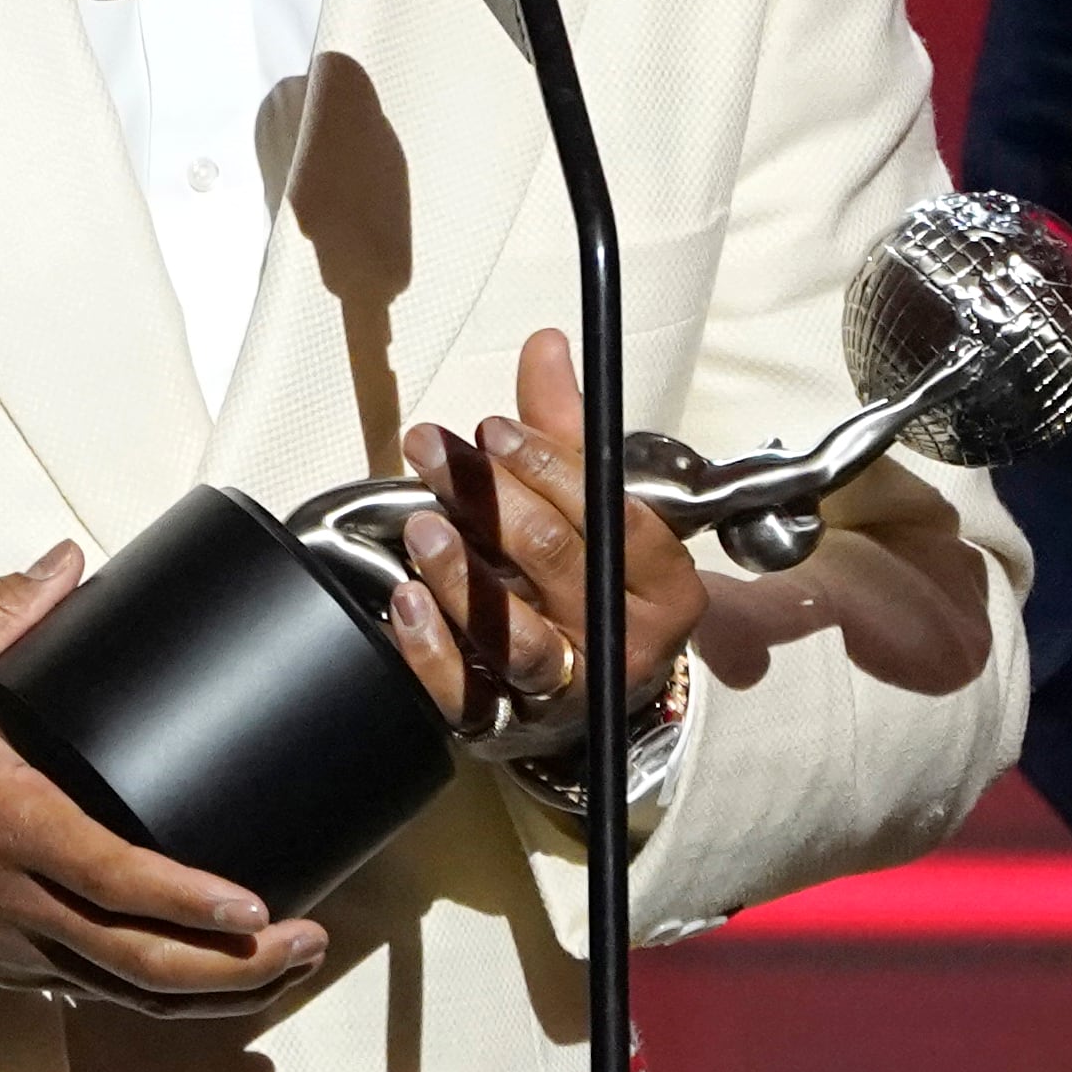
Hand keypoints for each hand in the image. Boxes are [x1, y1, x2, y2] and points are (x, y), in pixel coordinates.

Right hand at [0, 548, 328, 1016]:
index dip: (191, 902)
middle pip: (141, 963)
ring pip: (122, 993)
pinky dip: (148, 995)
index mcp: (7, 826)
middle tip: (305, 945)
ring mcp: (7, 947)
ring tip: (276, 971)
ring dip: (207, 993)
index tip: (256, 908)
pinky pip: (87, 993)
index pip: (116, 879)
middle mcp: (15, 900)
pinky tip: (192, 979)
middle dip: (235, 969)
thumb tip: (68, 562)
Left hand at [383, 330, 707, 760]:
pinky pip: (468, 694)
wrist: (598, 696)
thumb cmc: (596, 584)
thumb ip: (566, 431)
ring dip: (462, 575)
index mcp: (664, 586)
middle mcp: (623, 642)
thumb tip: (545, 345)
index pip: (611, 518)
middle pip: (557, 562)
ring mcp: (568, 692)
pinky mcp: (509, 727)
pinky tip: (407, 600)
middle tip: (434, 452)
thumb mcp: (597, 510)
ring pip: (517, 636)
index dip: (552, 468)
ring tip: (423, 525)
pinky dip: (433, 649)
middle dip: (491, 499)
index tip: (494, 431)